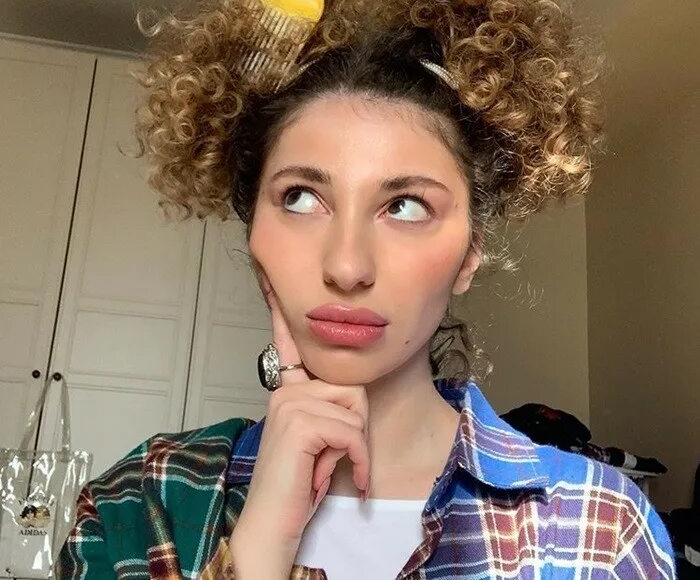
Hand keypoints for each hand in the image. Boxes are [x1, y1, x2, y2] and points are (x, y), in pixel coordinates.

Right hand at [229, 267, 369, 571]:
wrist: (275, 524)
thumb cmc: (299, 484)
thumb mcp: (318, 438)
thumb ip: (327, 409)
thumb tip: (351, 394)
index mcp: (288, 391)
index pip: (288, 345)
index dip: (282, 313)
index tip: (272, 280)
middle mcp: (286, 390)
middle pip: (351, 387)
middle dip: (355, 426)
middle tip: (336, 456)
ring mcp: (290, 403)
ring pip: (355, 408)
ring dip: (355, 446)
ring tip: (332, 466)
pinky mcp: (300, 421)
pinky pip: (353, 432)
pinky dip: (360, 460)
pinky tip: (352, 478)